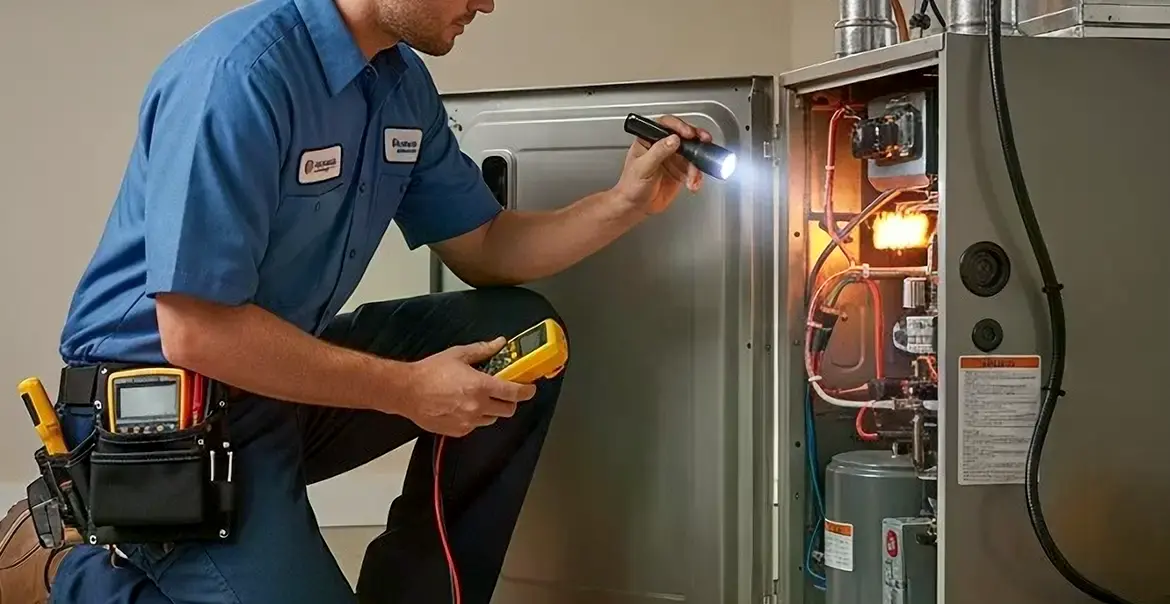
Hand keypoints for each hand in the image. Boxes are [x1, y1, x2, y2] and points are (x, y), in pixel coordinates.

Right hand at [400, 338, 536, 437]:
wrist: (407, 391)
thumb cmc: (430, 373)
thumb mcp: (458, 355)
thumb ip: (483, 350)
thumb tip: (499, 343)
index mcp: (480, 386)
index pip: (514, 393)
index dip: (526, 391)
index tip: (529, 389)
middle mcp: (477, 406)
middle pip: (508, 410)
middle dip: (509, 401)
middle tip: (503, 392)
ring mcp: (468, 421)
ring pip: (492, 419)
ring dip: (492, 410)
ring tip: (479, 398)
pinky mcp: (458, 431)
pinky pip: (475, 426)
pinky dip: (475, 418)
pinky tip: (463, 406)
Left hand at [612, 115, 713, 214]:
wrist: (635, 206)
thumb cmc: (630, 186)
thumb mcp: (642, 167)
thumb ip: (658, 152)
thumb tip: (673, 139)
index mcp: (650, 140)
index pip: (666, 125)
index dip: (679, 126)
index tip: (688, 133)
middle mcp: (663, 146)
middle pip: (684, 136)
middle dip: (696, 139)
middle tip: (704, 141)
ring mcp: (673, 159)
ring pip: (692, 153)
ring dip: (697, 164)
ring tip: (693, 176)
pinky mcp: (681, 172)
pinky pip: (694, 170)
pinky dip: (697, 177)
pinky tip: (693, 184)